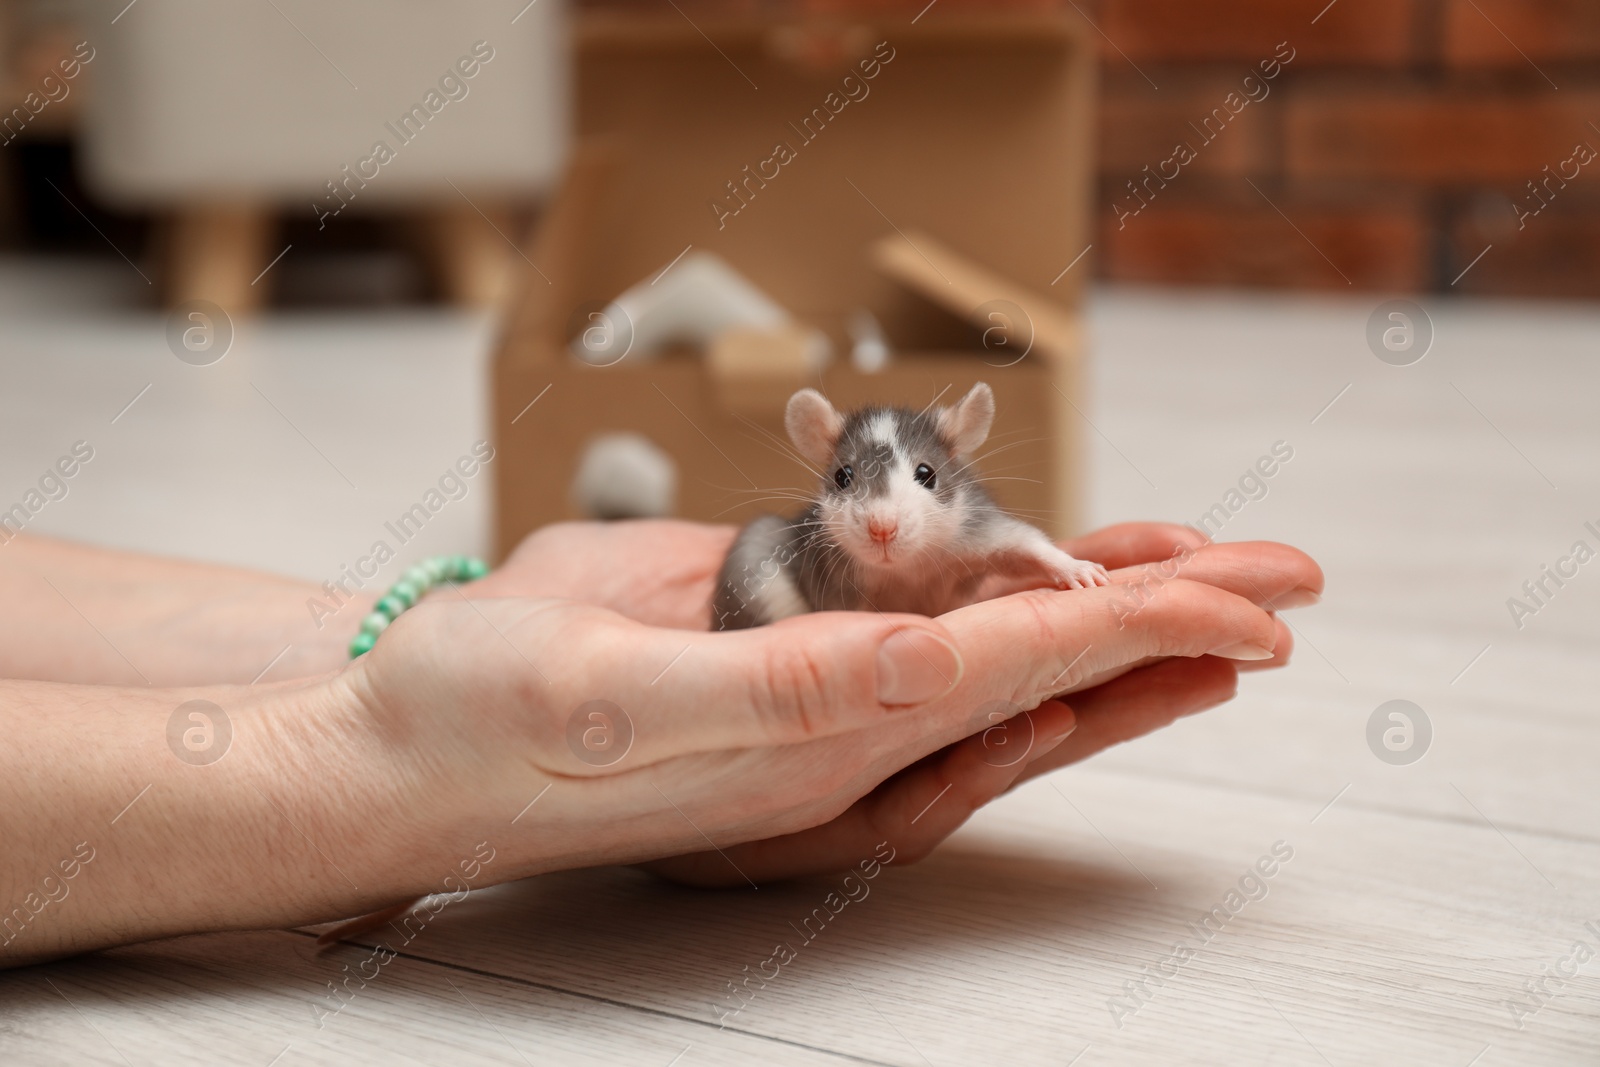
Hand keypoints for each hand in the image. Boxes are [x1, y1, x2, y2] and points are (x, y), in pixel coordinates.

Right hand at [325, 526, 1291, 904]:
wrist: (405, 740)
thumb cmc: (488, 731)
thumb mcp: (613, 702)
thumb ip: (771, 690)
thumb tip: (915, 662)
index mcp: (824, 737)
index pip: (1020, 670)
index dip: (1141, 630)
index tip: (1252, 612)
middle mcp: (843, 725)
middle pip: (1043, 664)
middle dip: (1168, 620)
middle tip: (1282, 586)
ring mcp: (815, 687)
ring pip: (994, 643)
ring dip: (1104, 606)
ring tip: (1207, 580)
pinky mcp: (773, 644)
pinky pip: (916, 617)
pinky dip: (999, 589)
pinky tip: (1044, 583)